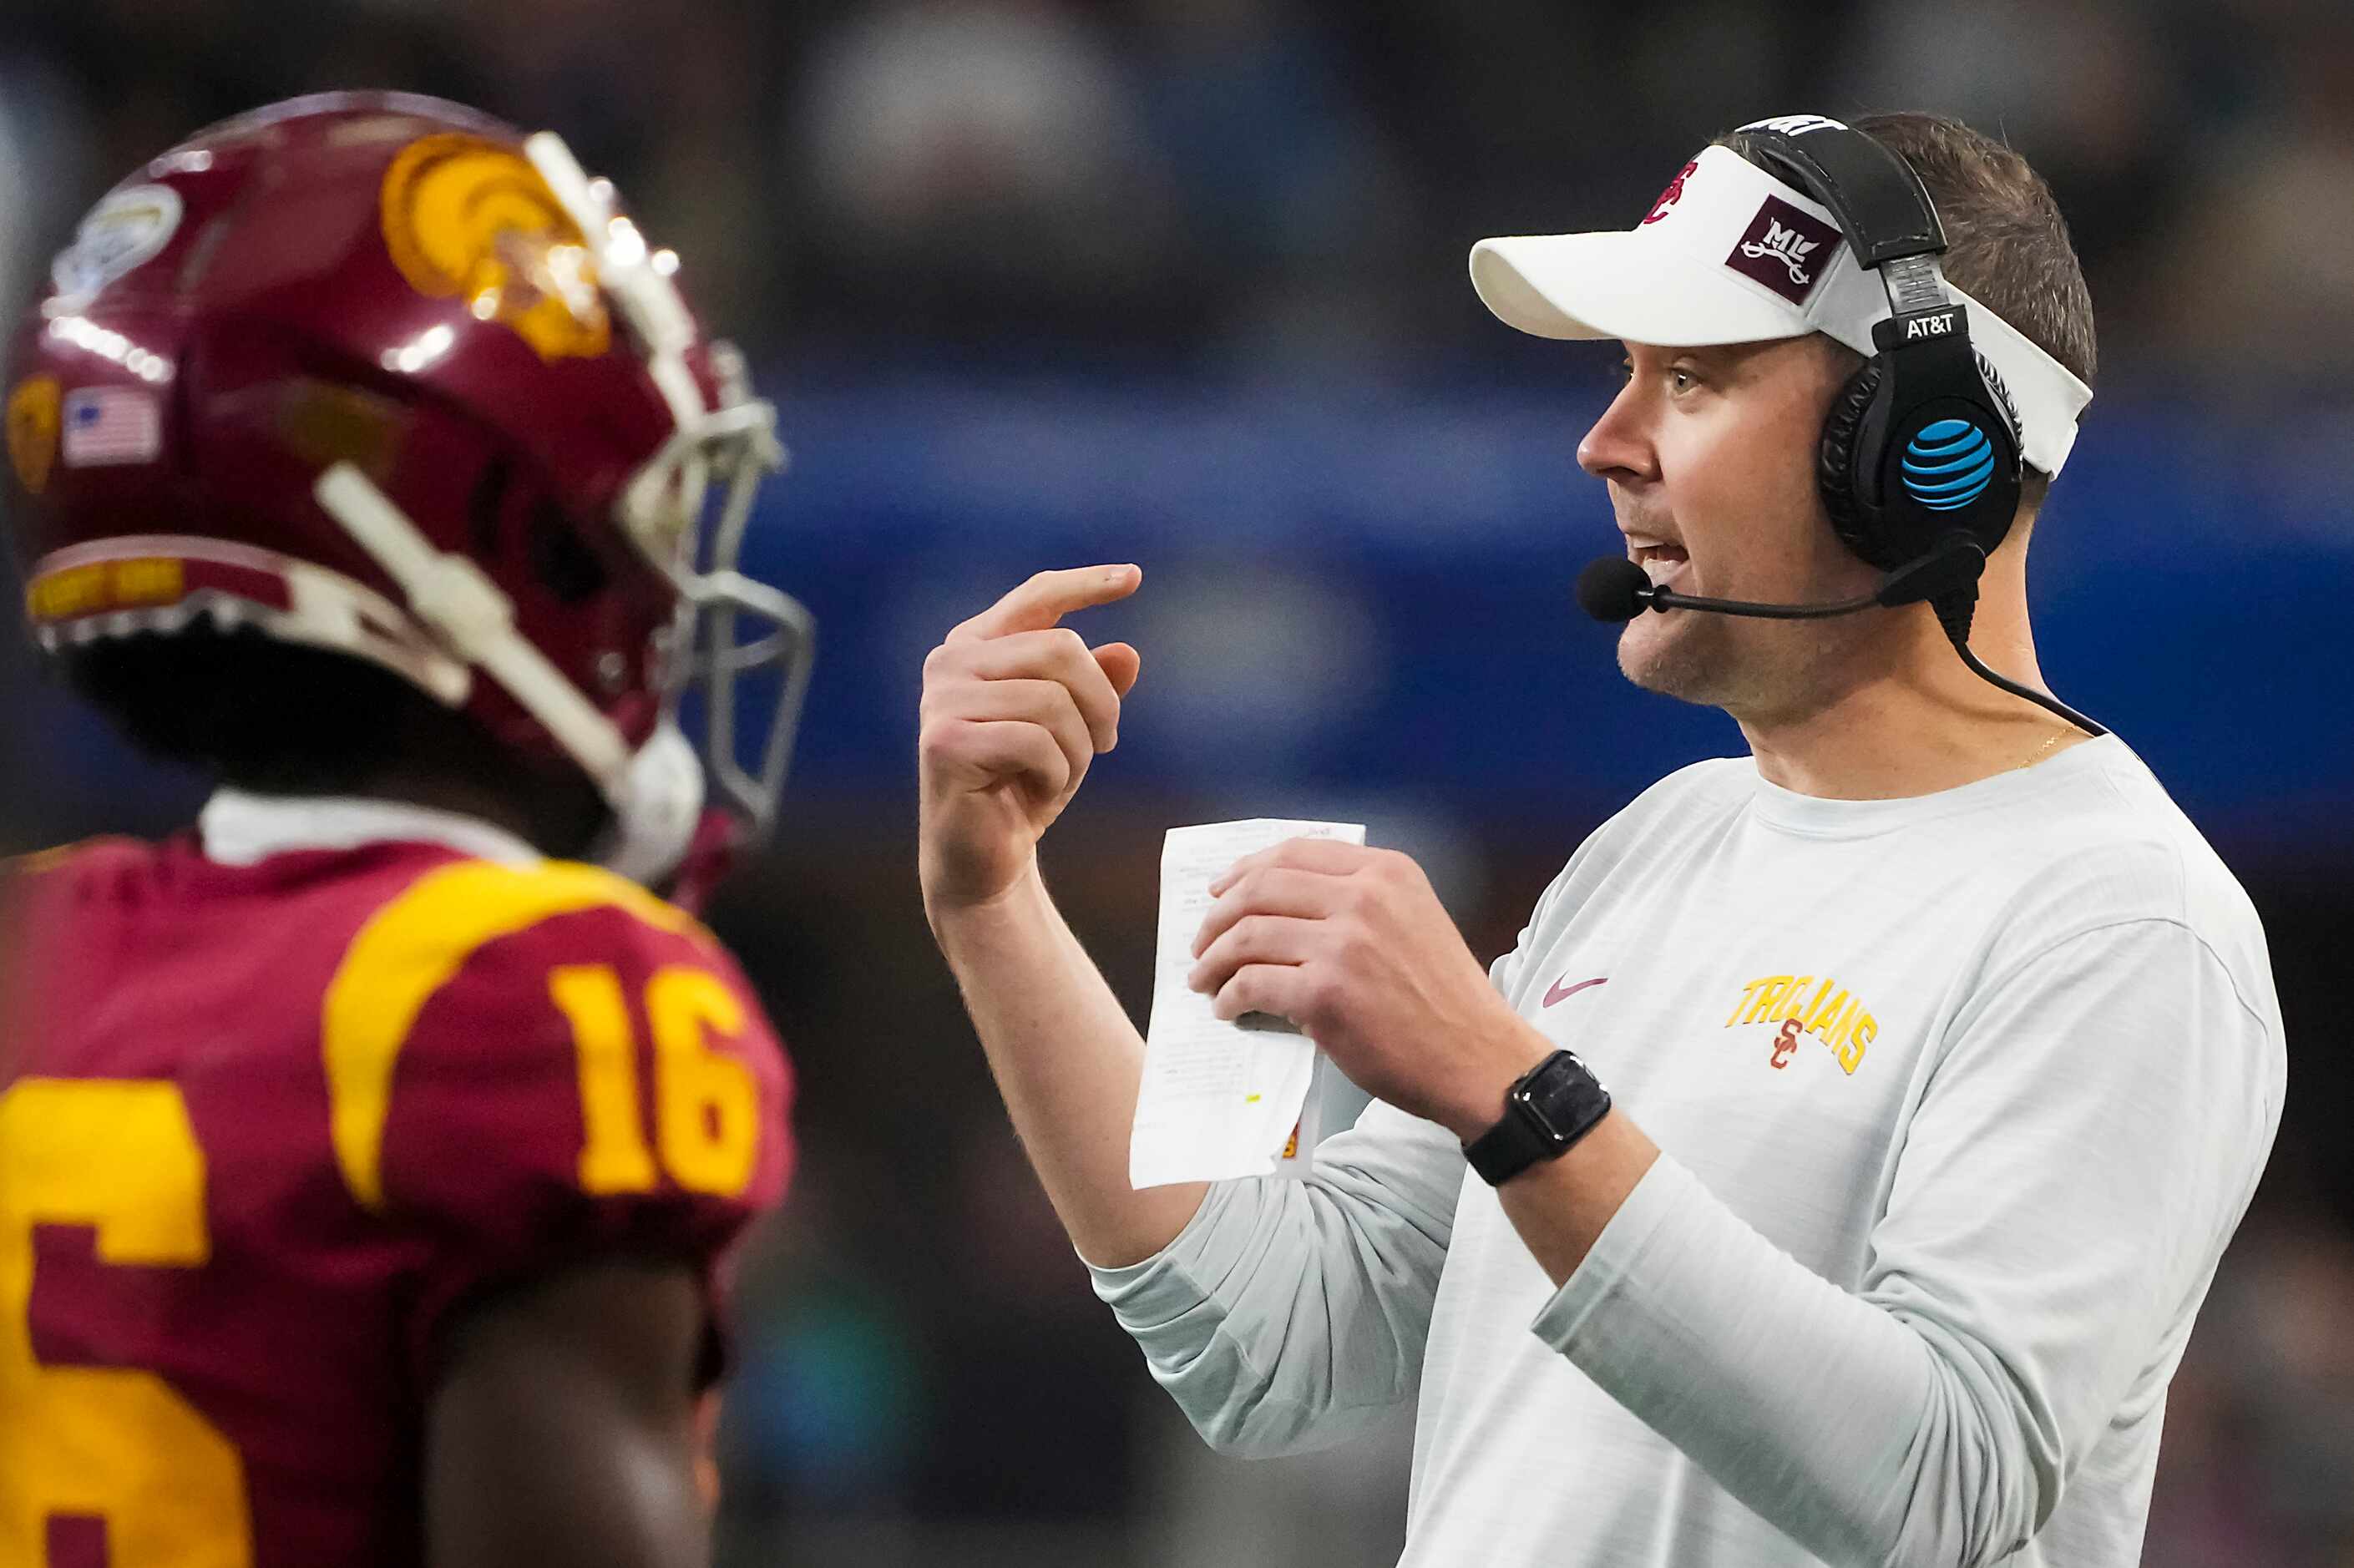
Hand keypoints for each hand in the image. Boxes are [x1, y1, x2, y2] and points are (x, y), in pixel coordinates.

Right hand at [918, 566, 1142, 913]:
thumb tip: (1126, 653)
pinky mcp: (944, 741)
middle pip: (1061, 649)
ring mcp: (941, 700)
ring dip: (1078, 747)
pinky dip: (1057, 773)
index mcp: (977, 646)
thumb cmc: (1026, 784)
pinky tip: (1039, 790)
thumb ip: (1094, 686)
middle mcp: (951, 662)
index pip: (1037, 598)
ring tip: (1063, 773)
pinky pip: (1035, 741)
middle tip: (1108, 743)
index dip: (1086, 584)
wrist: (985, 857)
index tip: (1133, 578)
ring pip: (1053, 700)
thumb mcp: (1073, 730)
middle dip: (1100, 701)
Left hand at [1186, 839, 1549, 1140]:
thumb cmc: (1446, 1001)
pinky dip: (1229, 996)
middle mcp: (1364, 897)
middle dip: (1218, 916)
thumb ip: (1359, 902)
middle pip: (1261, 889)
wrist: (1478, 1059)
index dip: (1245, 871)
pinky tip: (1227, 1007)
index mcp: (1386, 872)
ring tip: (1203, 978)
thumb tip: (1282, 909)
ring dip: (1213, 959)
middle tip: (1201, 942)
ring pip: (1248, 935)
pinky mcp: (1325, 994)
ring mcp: (1344, 945)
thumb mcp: (1414, 921)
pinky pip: (1253, 984)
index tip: (1220, 891)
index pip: (1294, 854)